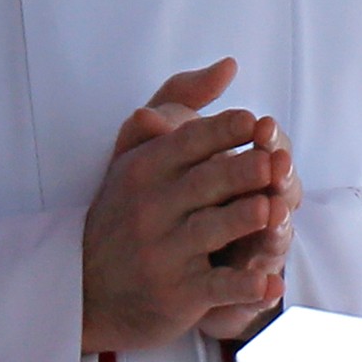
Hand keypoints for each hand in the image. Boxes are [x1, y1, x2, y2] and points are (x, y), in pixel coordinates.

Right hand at [83, 61, 297, 351]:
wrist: (87, 291)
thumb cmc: (124, 213)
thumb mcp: (137, 154)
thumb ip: (178, 103)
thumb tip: (229, 66)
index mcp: (145, 169)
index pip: (189, 142)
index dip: (225, 131)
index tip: (256, 123)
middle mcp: (151, 209)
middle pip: (206, 183)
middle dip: (241, 172)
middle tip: (274, 163)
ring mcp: (164, 254)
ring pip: (212, 231)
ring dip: (244, 221)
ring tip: (274, 212)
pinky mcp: (178, 295)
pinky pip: (217, 288)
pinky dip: (244, 288)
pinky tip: (271, 286)